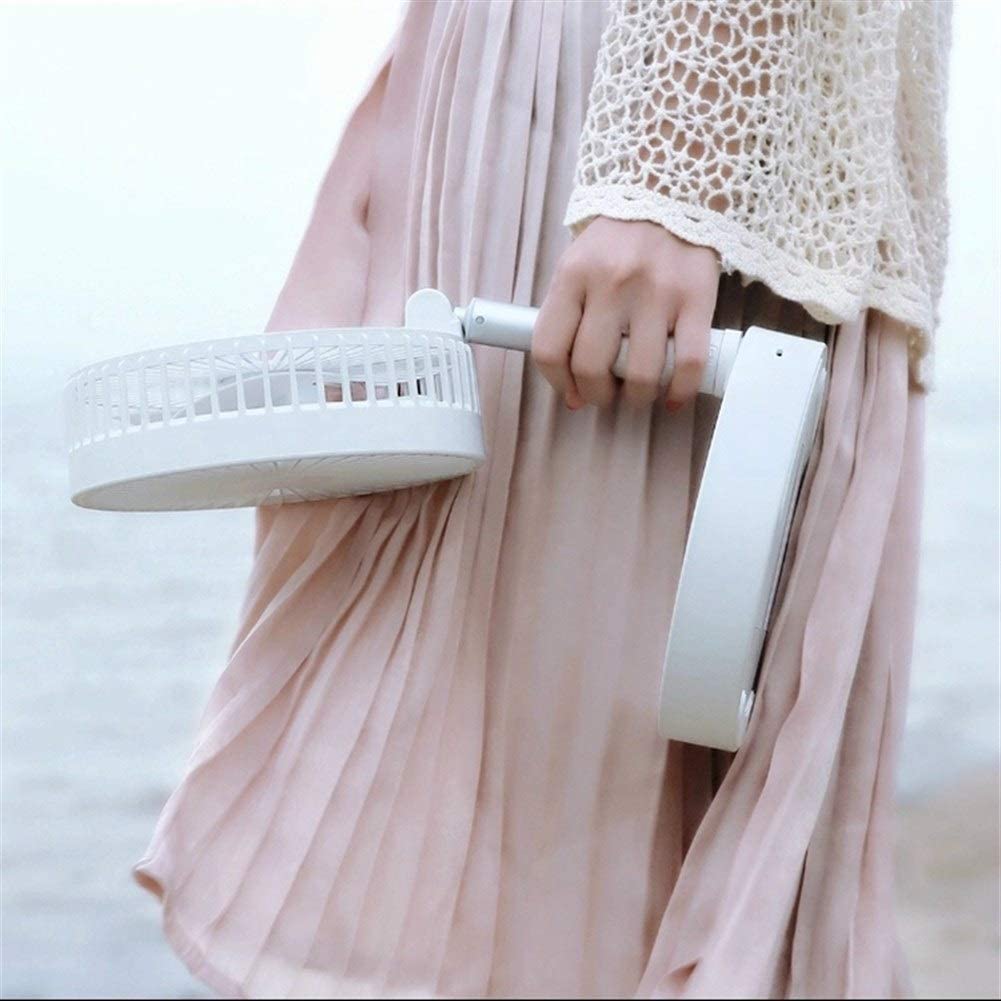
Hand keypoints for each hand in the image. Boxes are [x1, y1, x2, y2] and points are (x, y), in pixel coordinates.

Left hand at [531, 218, 720, 410]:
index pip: (549, 348)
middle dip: (598, 395)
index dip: (558, 383)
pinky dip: (681, 391)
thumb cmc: (619, 240)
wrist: (673, 189)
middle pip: (592, 367)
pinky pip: (689, 362)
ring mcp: (656, 291)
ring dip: (638, 398)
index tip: (573, 392)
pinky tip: (675, 397)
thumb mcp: (579, 265)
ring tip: (640, 393)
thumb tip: (575, 392)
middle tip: (608, 394)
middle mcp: (611, 283)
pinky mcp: (697, 297)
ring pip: (642, 374)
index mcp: (573, 275)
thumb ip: (570, 319)